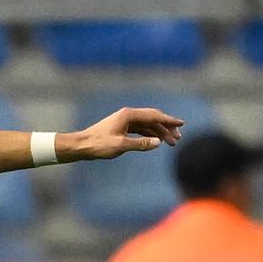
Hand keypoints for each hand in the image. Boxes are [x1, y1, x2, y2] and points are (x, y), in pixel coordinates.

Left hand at [66, 107, 183, 160]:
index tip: (182, 124)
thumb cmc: (98, 145)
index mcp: (128, 115)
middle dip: (166, 128)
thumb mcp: (120, 146)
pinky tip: (156, 141)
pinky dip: (150, 135)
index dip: (169, 121)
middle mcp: (128, 115)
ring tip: (171, 143)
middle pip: (153, 119)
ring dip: (159, 133)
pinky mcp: (121, 128)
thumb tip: (158, 143)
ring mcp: (124, 121)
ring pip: (147, 125)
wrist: (80, 146)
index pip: (154, 116)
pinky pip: (140, 129)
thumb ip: (140, 144)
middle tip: (178, 139)